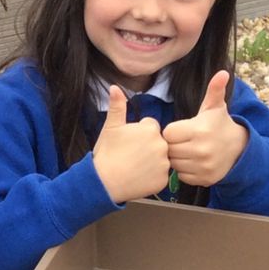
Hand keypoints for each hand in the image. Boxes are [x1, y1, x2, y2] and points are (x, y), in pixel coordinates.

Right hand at [93, 85, 171, 203]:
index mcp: (151, 129)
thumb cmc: (106, 153)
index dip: (139, 134)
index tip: (129, 143)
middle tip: (130, 155)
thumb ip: (117, 106)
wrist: (104, 182)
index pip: (151, 127)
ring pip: (161, 159)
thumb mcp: (111, 127)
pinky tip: (139, 177)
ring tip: (134, 167)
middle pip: (158, 143)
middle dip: (147, 147)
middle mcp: (162, 145)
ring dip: (152, 162)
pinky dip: (152, 177)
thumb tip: (114, 87)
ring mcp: (164, 164)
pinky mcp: (163, 180)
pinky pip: (161, 176)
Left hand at [163, 70, 247, 185]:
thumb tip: (223, 73)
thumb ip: (214, 90)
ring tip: (188, 150)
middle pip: (169, 149)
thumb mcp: (215, 107)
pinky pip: (182, 176)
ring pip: (174, 164)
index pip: (168, 133)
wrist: (240, 149)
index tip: (180, 130)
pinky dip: (184, 170)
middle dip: (172, 145)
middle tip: (183, 141)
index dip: (172, 131)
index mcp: (199, 130)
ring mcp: (203, 166)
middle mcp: (201, 149)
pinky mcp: (204, 179)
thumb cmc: (219, 125)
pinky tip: (193, 161)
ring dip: (177, 158)